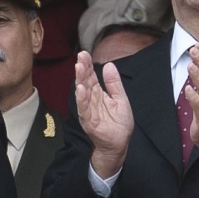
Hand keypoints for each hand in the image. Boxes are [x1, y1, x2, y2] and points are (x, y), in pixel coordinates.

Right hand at [74, 50, 134, 177]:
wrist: (119, 144)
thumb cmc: (119, 124)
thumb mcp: (120, 99)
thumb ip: (114, 83)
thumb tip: (109, 65)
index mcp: (98, 94)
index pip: (91, 77)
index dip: (88, 65)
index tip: (84, 53)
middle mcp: (91, 101)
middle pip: (85, 82)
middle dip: (82, 69)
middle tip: (80, 56)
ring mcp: (88, 111)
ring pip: (82, 93)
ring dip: (80, 80)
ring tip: (78, 68)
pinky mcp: (89, 122)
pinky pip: (84, 109)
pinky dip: (82, 99)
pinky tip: (80, 89)